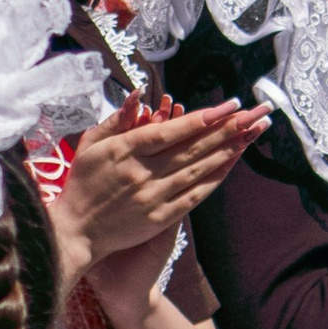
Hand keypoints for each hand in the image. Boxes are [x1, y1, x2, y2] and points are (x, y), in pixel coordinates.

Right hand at [50, 99, 263, 295]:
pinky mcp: (159, 218)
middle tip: (253, 113)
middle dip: (226, 129)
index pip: (170, 131)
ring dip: (227, 150)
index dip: (202, 118)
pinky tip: (231, 163)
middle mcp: (141, 173)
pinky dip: (214, 178)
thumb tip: (140, 95)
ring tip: (251, 133)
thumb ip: (116, 120)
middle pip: (191, 148)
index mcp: (124, 152)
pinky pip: (193, 196)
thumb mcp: (89, 146)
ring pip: (197, 170)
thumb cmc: (81, 185)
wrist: (73, 233)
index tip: (228, 105)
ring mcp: (152, 197)